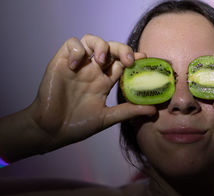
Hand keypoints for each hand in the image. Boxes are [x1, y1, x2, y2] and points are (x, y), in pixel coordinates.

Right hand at [28, 34, 155, 150]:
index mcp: (104, 81)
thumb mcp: (108, 118)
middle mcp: (93, 71)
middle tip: (128, 61)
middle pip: (111, 48)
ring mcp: (78, 66)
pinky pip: (71, 44)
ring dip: (100, 45)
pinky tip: (76, 65)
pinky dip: (77, 50)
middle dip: (122, 49)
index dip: (133, 57)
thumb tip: (153, 110)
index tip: (144, 58)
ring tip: (101, 61)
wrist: (53, 130)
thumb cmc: (78, 125)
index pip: (122, 62)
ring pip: (91, 40)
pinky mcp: (61, 62)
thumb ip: (129, 111)